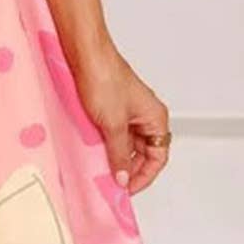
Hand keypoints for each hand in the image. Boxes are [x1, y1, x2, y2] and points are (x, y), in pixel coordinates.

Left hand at [75, 49, 169, 195]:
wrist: (85, 53)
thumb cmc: (104, 78)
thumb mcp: (113, 124)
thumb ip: (119, 154)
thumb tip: (123, 178)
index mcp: (155, 118)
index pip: (157, 158)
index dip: (144, 176)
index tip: (127, 190)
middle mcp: (145, 115)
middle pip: (143, 152)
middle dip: (128, 169)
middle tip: (112, 184)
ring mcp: (127, 111)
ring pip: (126, 144)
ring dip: (115, 157)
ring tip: (101, 170)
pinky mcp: (110, 106)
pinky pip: (113, 133)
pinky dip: (105, 144)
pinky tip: (93, 153)